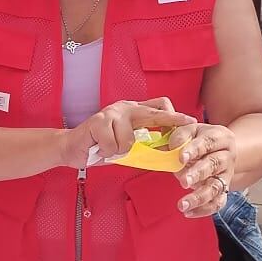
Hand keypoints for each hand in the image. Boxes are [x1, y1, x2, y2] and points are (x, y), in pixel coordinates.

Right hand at [60, 98, 192, 170]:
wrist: (71, 148)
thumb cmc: (100, 146)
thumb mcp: (126, 144)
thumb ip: (142, 143)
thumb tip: (166, 151)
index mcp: (133, 112)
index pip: (158, 107)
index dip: (174, 115)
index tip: (190, 122)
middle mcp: (124, 108)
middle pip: (152, 113)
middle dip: (173, 119)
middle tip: (189, 122)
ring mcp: (111, 113)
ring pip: (129, 140)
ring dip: (119, 152)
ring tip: (108, 149)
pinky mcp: (98, 121)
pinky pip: (112, 145)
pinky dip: (106, 153)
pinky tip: (98, 148)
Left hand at [170, 121, 236, 218]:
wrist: (221, 149)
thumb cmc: (201, 138)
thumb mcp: (191, 130)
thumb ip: (181, 136)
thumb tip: (172, 148)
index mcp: (220, 137)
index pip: (207, 142)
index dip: (194, 149)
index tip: (181, 157)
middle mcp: (227, 156)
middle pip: (214, 165)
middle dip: (198, 174)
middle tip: (183, 181)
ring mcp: (227, 175)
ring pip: (216, 187)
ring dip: (199, 197)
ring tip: (182, 205)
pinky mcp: (224, 190)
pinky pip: (218, 202)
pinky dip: (204, 210)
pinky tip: (188, 213)